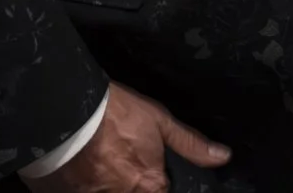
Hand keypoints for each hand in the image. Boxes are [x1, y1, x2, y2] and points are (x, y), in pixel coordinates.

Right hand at [30, 83, 229, 192]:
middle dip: (129, 180)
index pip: (161, 191)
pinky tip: (82, 164)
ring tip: (101, 158)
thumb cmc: (117, 113)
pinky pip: (83, 192)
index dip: (154, 177)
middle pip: (134, 192)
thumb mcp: (160, 122)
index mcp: (150, 185)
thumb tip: (222, 156)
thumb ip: (190, 144)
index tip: (142, 162)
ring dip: (107, 181)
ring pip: (109, 192)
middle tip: (120, 155)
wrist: (69, 108)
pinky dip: (85, 182)